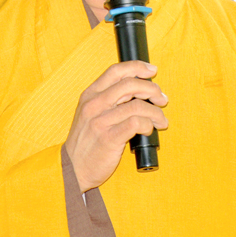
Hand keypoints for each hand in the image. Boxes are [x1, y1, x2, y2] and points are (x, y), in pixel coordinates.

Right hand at [65, 61, 168, 192]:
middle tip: (162, 99)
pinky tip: (148, 130)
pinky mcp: (109, 138)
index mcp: (90, 95)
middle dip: (152, 89)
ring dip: (156, 112)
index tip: (152, 71)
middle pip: (130, 85)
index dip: (137, 67)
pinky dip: (148, 125)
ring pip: (137, 105)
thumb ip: (110, 100)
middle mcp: (94, 105)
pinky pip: (136, 123)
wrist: (73, 169)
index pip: (116, 71)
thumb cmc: (87, 142)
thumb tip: (140, 90)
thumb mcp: (90, 114)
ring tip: (161, 121)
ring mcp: (100, 121)